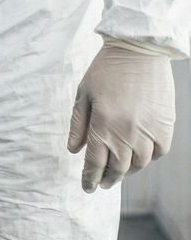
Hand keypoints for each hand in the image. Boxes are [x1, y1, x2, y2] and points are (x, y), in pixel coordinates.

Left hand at [67, 40, 174, 192]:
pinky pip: (157, 153)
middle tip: (102, 183)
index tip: (87, 188)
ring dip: (128, 170)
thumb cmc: (106, 71)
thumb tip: (73, 150)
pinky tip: (138, 155)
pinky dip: (147, 158)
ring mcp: (149, 132)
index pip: (95, 161)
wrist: (138, 52)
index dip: (90, 177)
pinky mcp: (166, 128)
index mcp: (103, 124)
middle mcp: (127, 133)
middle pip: (118, 167)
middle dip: (108, 178)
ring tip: (119, 170)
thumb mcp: (84, 93)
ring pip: (139, 164)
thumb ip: (78, 124)